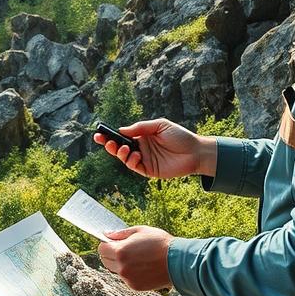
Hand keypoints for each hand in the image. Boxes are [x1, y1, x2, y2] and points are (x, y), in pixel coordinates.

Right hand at [93, 118, 214, 178]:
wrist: (195, 151)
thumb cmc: (180, 136)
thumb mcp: (160, 125)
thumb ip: (141, 127)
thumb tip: (122, 130)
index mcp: (142, 136)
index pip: (122, 136)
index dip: (110, 135)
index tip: (99, 133)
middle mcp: (141, 148)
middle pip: (120, 148)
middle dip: (109, 145)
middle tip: (104, 141)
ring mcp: (145, 159)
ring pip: (125, 159)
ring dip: (121, 154)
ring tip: (124, 149)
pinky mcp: (150, 170)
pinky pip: (135, 167)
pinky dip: (131, 162)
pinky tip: (135, 155)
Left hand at [98, 226, 173, 289]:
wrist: (177, 261)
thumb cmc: (160, 243)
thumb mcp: (140, 231)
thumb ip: (120, 234)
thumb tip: (106, 235)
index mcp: (120, 252)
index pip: (101, 249)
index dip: (107, 244)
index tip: (114, 242)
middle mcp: (121, 267)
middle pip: (106, 261)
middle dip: (112, 254)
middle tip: (127, 249)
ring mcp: (128, 279)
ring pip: (116, 270)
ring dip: (121, 264)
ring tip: (138, 258)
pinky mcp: (135, 286)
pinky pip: (126, 278)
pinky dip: (130, 273)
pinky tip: (143, 266)